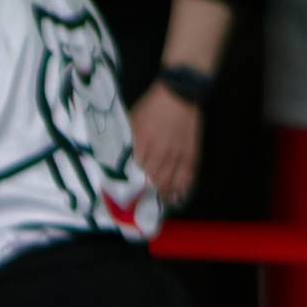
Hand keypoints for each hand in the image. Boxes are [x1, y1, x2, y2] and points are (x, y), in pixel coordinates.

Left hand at [131, 85, 201, 208]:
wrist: (179, 93)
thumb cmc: (151, 107)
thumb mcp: (131, 123)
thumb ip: (125, 143)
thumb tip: (115, 161)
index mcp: (141, 144)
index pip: (133, 173)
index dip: (129, 189)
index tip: (123, 203)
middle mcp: (159, 152)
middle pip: (151, 182)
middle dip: (144, 199)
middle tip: (138, 213)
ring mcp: (177, 154)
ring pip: (168, 182)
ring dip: (161, 198)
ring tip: (155, 210)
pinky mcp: (191, 152)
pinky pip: (187, 175)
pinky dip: (181, 189)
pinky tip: (176, 199)